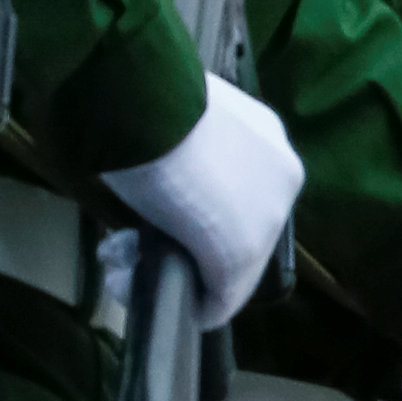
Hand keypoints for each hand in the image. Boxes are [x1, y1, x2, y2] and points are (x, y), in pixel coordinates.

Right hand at [100, 74, 298, 328]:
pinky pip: (219, 301)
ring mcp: (268, 220)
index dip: (190, 209)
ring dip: (173, 271)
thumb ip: (187, 148)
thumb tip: (164, 171)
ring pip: (227, 269)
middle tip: (124, 237)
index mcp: (268, 141)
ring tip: (119, 257)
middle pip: (235, 232)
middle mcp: (283, 179)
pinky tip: (135, 287)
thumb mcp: (180, 117)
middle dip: (179, 243)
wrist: (146, 101)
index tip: (150, 203)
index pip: (239, 194)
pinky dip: (181, 305)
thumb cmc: (149, 96)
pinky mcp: (240, 256)